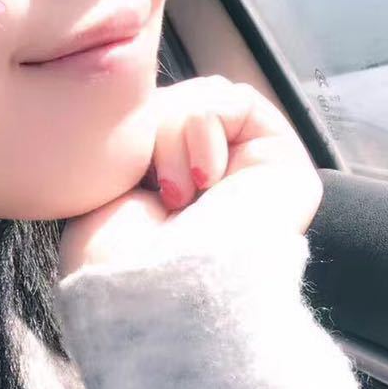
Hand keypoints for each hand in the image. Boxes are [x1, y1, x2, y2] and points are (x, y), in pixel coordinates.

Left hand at [58, 75, 321, 278]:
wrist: (157, 292)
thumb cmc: (118, 256)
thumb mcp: (105, 181)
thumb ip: (133, 136)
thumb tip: (140, 100)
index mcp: (170, 186)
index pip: (152, 116)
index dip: (132, 126)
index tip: (121, 176)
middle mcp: (212, 177)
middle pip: (176, 100)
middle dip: (153, 131)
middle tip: (151, 187)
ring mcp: (248, 168)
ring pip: (202, 97)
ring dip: (173, 136)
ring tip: (175, 193)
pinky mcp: (282, 161)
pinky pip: (235, 100)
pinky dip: (203, 128)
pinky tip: (203, 179)